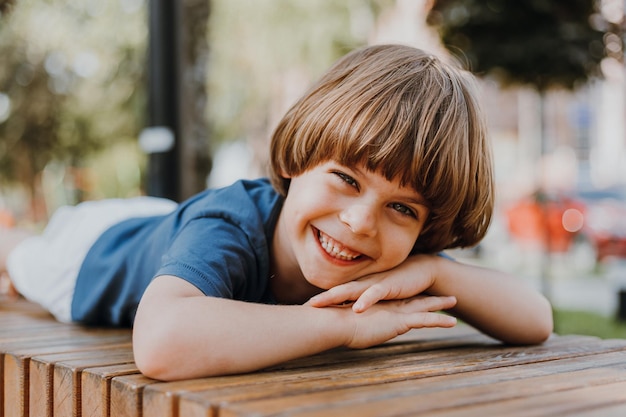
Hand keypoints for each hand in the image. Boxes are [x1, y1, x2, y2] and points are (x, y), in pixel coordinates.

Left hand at [307, 254, 439, 312]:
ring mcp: (375, 284)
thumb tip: (354, 315)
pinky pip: (375, 294)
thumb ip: (368, 302)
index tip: (305, 309)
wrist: (423, 270)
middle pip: (338, 291)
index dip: (323, 300)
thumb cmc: (401, 283)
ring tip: (318, 303)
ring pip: (351, 291)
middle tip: (305, 306)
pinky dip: (365, 301)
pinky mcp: (389, 286)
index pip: (338, 293)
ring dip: (334, 296)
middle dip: (322, 298)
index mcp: (362, 286)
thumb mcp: (381, 295)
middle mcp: (365, 284)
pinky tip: (356, 309)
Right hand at [339, 295, 456, 348]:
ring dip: (439, 304)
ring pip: (423, 306)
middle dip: (426, 296)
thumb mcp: (343, 323)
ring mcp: (395, 312)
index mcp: (377, 306)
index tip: (416, 294)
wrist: (334, 322)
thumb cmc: (334, 325)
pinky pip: (425, 320)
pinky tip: (453, 322)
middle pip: (412, 299)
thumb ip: (348, 322)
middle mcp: (388, 306)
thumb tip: (342, 328)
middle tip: (439, 293)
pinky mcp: (399, 321)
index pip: (396, 300)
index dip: (407, 297)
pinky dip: (439, 320)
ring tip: (453, 300)